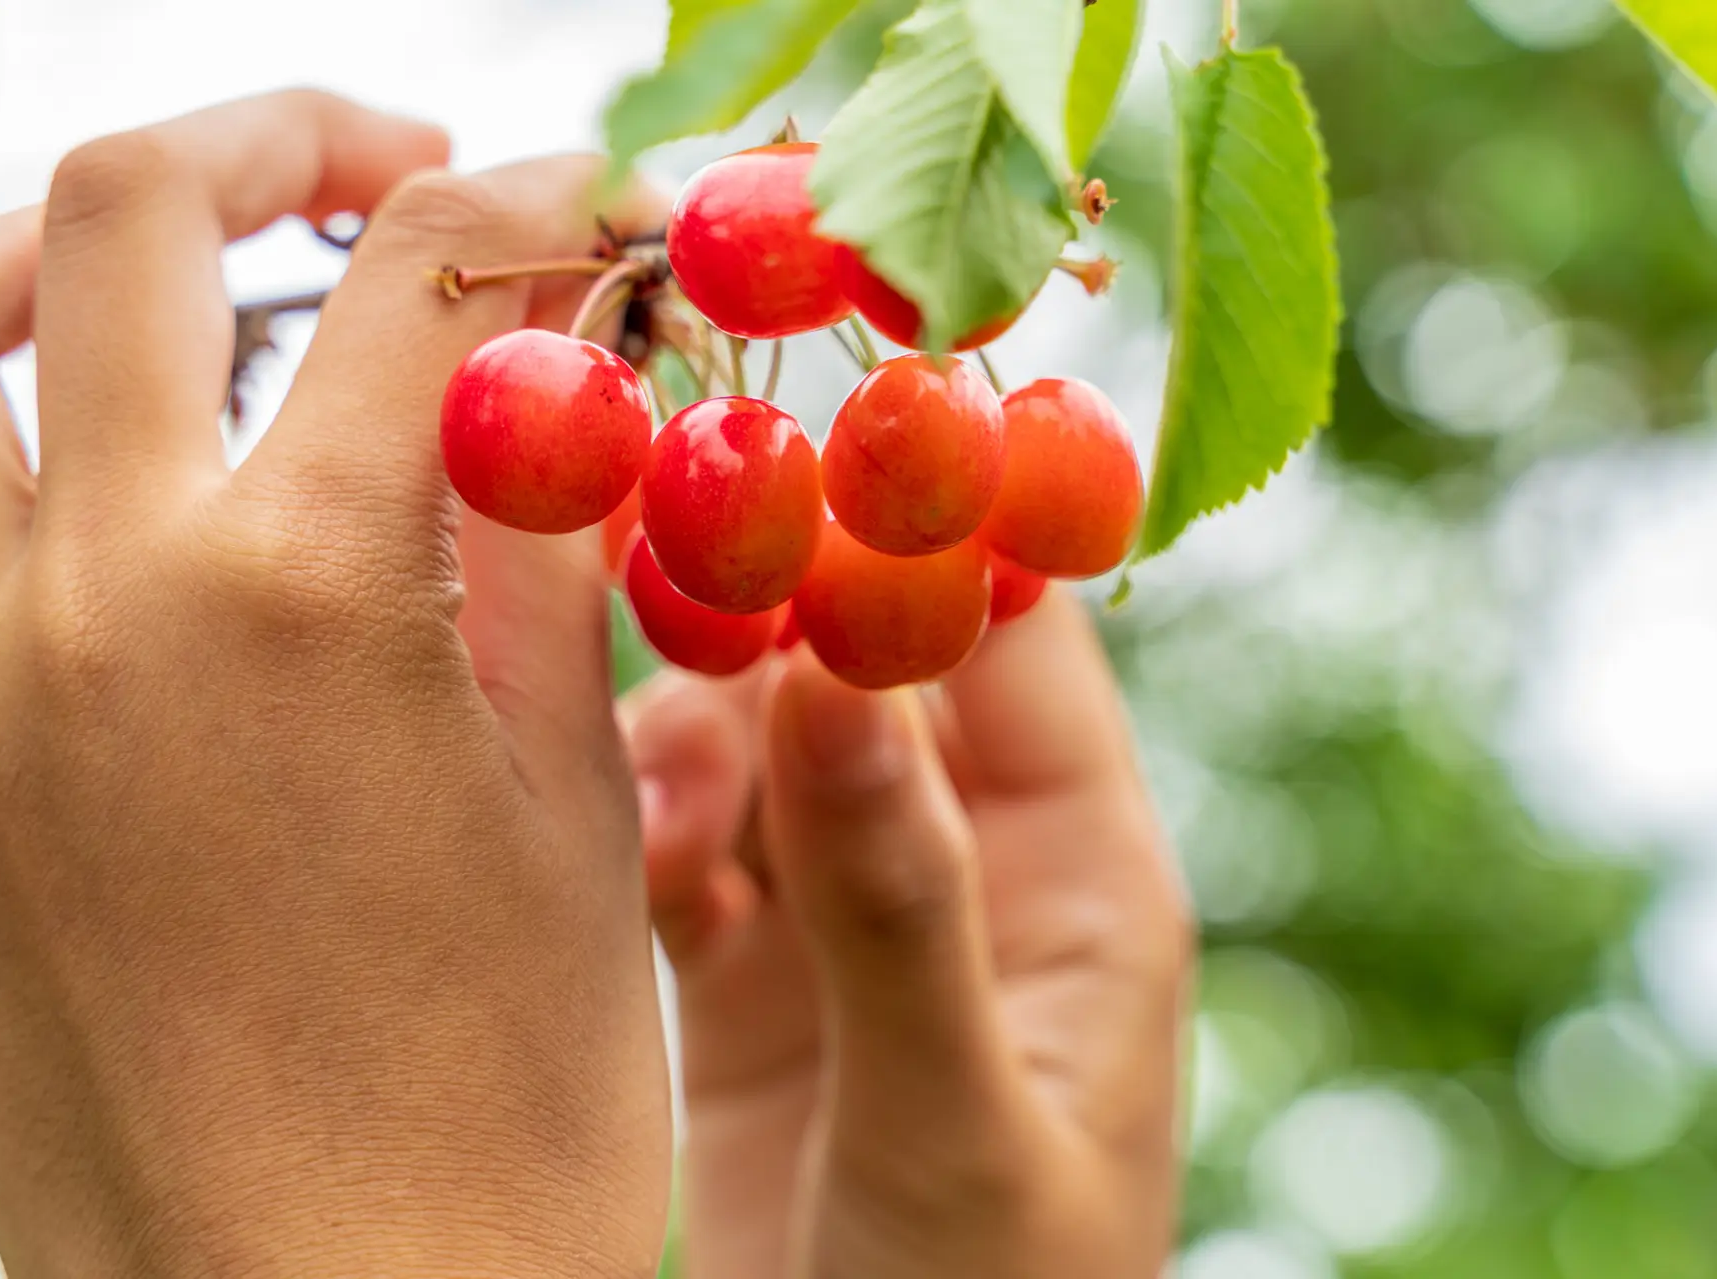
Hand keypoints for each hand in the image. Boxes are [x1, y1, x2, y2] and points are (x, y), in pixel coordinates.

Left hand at [0, 92, 673, 1276]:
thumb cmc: (509, 1103)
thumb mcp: (575, 800)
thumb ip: (542, 549)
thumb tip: (560, 387)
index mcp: (309, 597)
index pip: (426, 276)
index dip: (531, 199)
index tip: (582, 210)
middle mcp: (91, 608)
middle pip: (117, 213)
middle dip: (271, 139)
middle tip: (372, 173)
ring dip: (46, 261)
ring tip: (166, 291)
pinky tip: (74, 520)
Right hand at [623, 592, 1192, 1277]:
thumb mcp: (956, 1126)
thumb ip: (899, 906)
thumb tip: (839, 671)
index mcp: (1084, 878)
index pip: (1017, 643)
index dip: (921, 537)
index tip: (794, 458)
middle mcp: (973, 871)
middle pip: (871, 669)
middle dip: (774, 621)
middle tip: (668, 583)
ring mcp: (854, 918)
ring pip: (766, 743)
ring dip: (700, 736)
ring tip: (658, 806)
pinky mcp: (752, 974)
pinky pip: (695, 839)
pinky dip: (653, 826)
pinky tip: (633, 864)